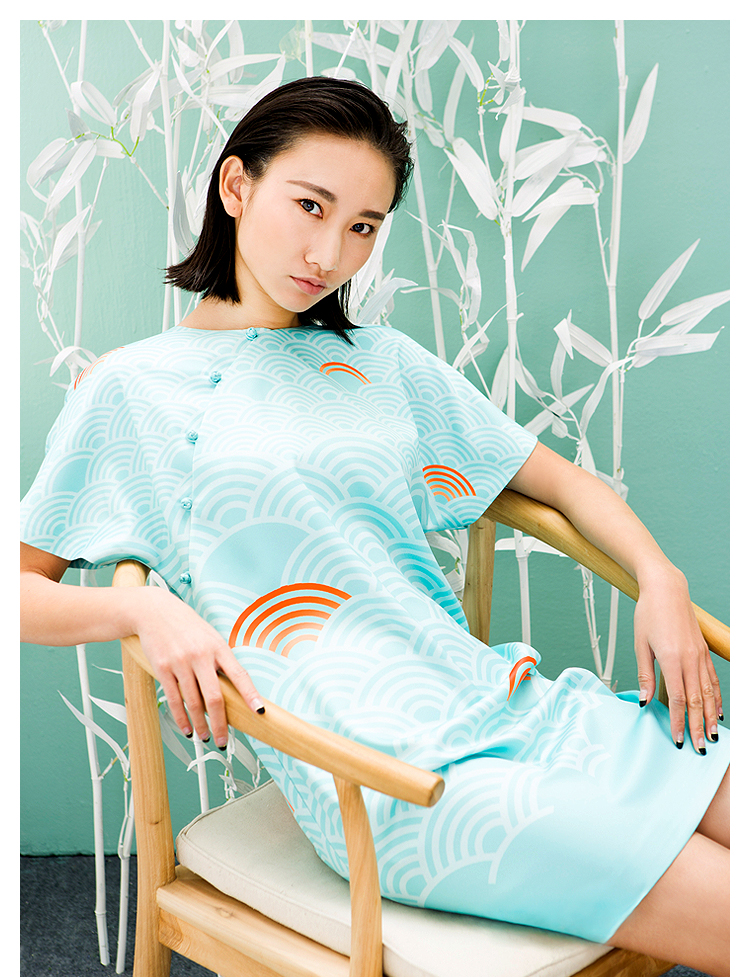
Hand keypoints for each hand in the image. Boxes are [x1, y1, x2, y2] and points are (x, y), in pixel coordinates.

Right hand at [132, 586, 264, 747]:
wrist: (155, 612)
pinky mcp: (163, 669)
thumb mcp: (210, 637)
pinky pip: (174, 699)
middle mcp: (201, 656)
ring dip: (200, 724)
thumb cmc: (187, 627)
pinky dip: (181, 718)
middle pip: (214, 697)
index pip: (239, 674)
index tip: (259, 712)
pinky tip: (186, 728)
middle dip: (220, 723)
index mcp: (218, 647)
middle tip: (224, 740)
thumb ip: (220, 660)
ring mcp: (181, 663)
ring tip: (204, 737)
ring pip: (193, 703)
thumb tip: (232, 690)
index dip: (251, 694)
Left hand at [633, 566, 721, 753]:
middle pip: (696, 701)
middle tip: (700, 748)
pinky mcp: (703, 651)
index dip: (677, 722)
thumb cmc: (649, 614)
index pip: (676, 699)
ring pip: (708, 693)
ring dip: (710, 717)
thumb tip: (643, 701)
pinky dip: (716, 697)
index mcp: (671, 659)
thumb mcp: (640, 644)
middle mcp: (689, 659)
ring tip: (712, 736)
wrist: (666, 590)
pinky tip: (717, 711)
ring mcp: (700, 655)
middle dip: (697, 727)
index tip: (678, 740)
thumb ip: (644, 674)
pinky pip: (713, 679)